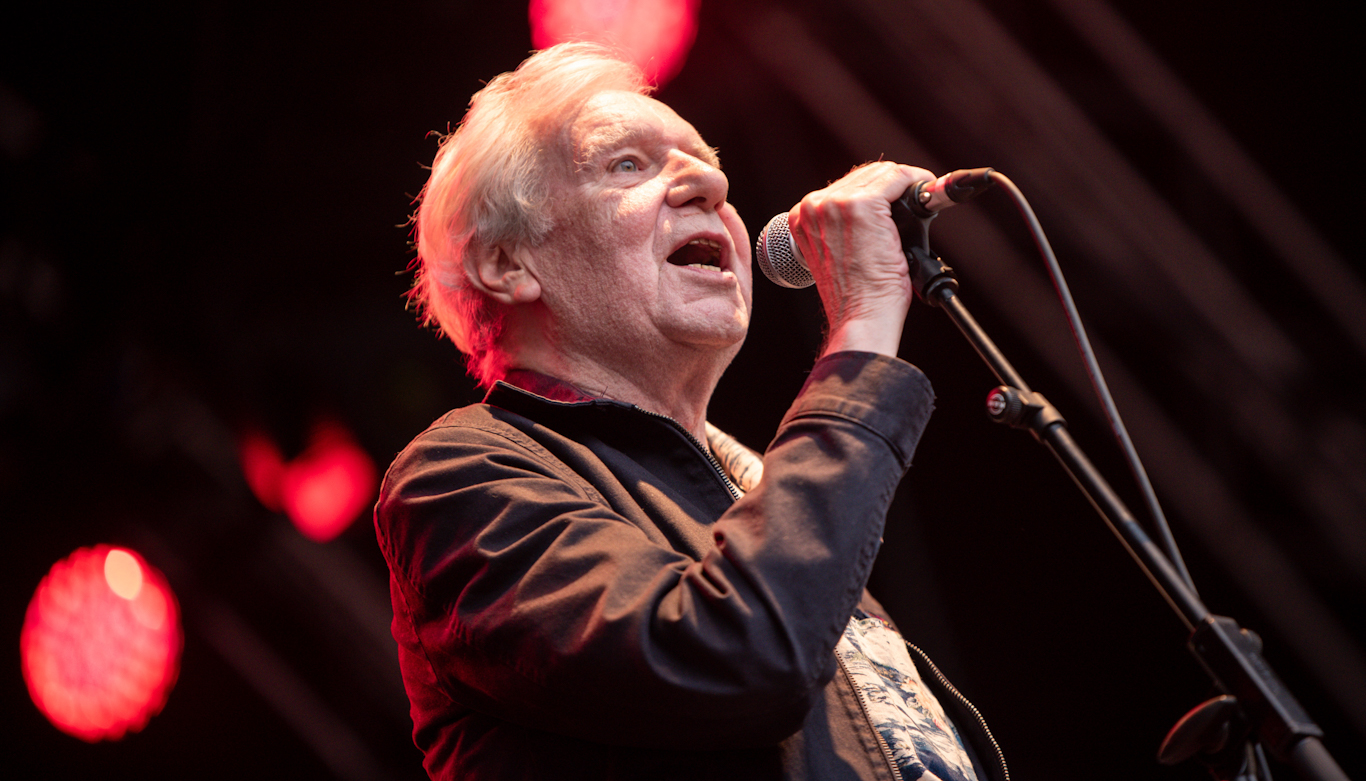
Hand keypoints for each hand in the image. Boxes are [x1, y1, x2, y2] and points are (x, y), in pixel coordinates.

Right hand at [787, 162, 933, 356]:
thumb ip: (846, 226)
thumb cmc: (855, 296)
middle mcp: (814, 206)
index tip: (897, 200)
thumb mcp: (839, 253)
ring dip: (906, 184)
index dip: (879, 191)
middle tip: (915, 201)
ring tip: (921, 200)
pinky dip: (916, 182)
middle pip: (864, 175)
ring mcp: (835, 204)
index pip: (846, 186)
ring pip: (882, 173)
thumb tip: (881, 208)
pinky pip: (897, 178)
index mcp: (803, 217)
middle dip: (893, 186)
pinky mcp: (862, 206)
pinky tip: (925, 193)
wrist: (861, 317)